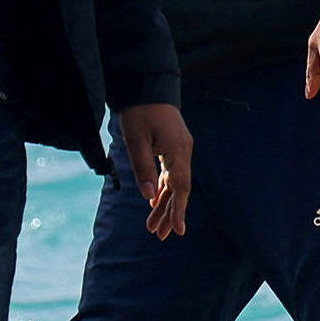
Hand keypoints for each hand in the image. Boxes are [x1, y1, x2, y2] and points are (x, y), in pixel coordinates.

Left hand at [118, 102, 192, 240]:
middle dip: (170, 213)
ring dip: (165, 203)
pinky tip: (156, 200)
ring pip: (175, 182)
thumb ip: (143, 169)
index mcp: (177, 151)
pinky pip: (171, 172)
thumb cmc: (139, 112)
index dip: (179, 211)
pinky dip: (164, 188)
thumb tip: (149, 196)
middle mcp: (183, 151)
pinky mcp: (173, 145)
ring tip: (154, 225)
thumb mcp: (135, 141)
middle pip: (179, 188)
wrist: (146, 85)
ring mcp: (180, 148)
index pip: (181, 188)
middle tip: (160, 235)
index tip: (178, 231)